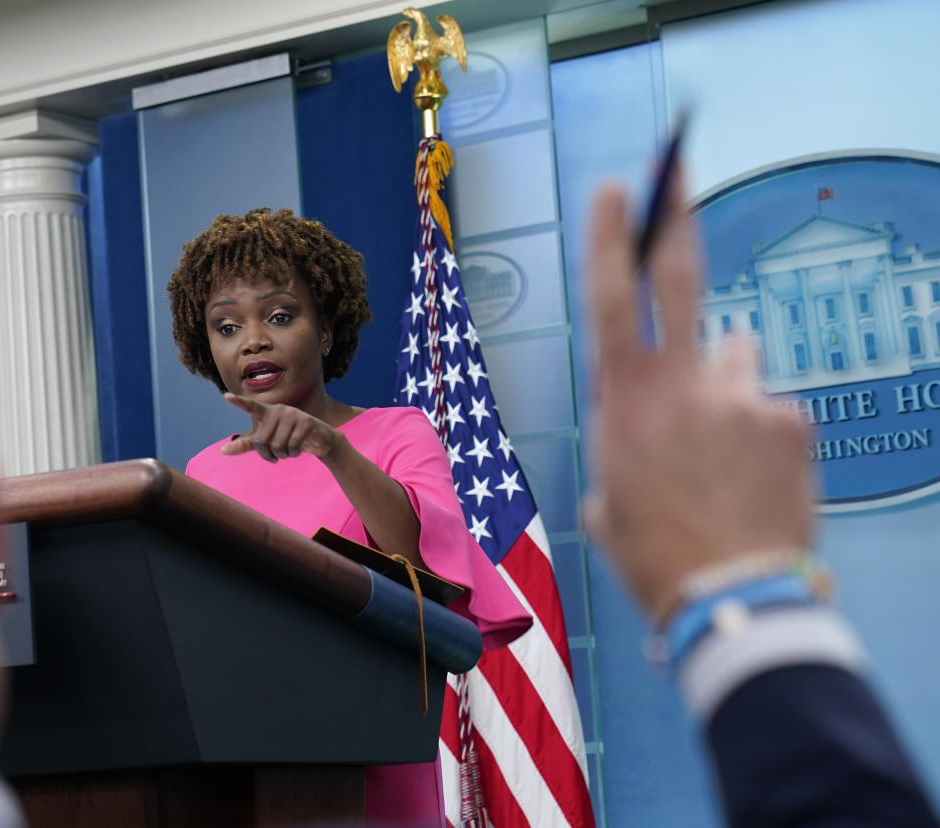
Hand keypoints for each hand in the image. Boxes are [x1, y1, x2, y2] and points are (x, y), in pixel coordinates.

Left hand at [221, 393, 343, 462]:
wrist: (317, 440)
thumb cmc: (287, 438)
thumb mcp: (266, 441)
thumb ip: (245, 445)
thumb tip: (222, 451)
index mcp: (266, 412)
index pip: (250, 407)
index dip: (238, 402)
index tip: (225, 396)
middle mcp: (278, 409)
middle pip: (262, 440)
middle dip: (268, 454)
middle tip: (276, 454)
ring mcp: (293, 414)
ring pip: (277, 445)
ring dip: (283, 455)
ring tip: (289, 449)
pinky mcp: (306, 421)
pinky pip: (292, 446)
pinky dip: (293, 454)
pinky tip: (299, 449)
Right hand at [583, 177, 814, 623]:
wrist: (730, 600)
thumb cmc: (652, 557)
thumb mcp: (606, 500)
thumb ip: (619, 448)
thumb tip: (638, 430)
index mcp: (624, 404)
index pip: (611, 301)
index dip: (611, 239)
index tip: (617, 188)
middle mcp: (682, 384)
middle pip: (679, 277)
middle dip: (671, 214)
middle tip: (672, 163)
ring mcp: (742, 397)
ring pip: (734, 353)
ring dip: (726, 377)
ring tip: (725, 443)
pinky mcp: (790, 420)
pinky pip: (770, 406)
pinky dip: (761, 430)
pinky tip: (756, 479)